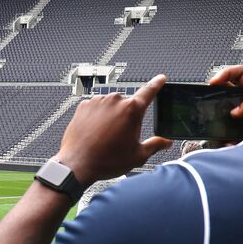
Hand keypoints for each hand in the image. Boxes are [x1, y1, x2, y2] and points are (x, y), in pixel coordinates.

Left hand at [54, 75, 172, 185]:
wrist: (77, 165)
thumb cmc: (106, 160)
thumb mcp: (137, 156)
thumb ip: (155, 145)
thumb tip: (166, 142)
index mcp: (131, 110)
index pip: (149, 91)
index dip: (156, 84)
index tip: (160, 78)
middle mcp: (115, 101)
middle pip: (127, 105)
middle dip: (127, 117)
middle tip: (121, 137)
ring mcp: (97, 101)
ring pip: (111, 106)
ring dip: (111, 117)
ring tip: (105, 137)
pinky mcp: (84, 105)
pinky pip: (96, 108)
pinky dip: (97, 118)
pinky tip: (95, 133)